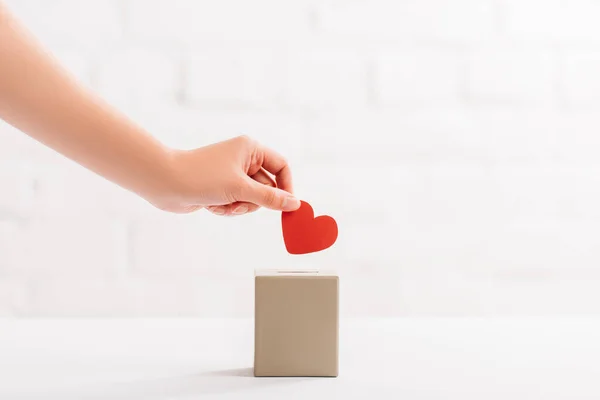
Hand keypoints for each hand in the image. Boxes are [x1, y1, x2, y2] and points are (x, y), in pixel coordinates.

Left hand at [152, 135, 300, 215]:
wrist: (165, 183)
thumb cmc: (201, 177)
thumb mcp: (241, 189)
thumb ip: (270, 198)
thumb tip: (294, 203)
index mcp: (251, 148)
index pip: (281, 166)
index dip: (287, 186)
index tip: (287, 206)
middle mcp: (243, 158)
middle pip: (267, 187)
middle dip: (253, 201)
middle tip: (239, 203)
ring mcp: (232, 174)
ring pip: (252, 199)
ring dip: (238, 207)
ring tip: (222, 203)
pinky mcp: (221, 187)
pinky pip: (236, 203)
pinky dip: (227, 209)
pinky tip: (211, 205)